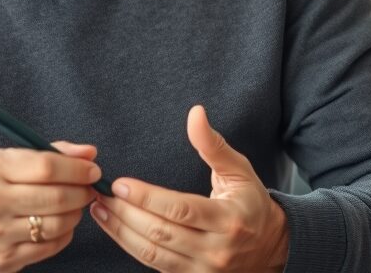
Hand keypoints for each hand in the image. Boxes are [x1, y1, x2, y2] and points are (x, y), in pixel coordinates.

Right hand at [0, 141, 100, 272]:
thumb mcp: (11, 158)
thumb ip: (52, 152)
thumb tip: (90, 154)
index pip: (47, 167)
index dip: (77, 169)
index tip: (93, 170)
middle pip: (55, 197)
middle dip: (82, 192)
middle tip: (89, 189)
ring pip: (56, 224)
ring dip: (75, 214)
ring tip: (75, 206)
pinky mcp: (2, 260)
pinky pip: (49, 247)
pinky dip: (64, 234)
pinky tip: (61, 224)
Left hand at [90, 105, 288, 271]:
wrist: (271, 247)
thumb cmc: (250, 203)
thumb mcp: (238, 169)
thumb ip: (212, 144)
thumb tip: (195, 113)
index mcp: (228, 220)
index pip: (180, 210)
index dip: (147, 198)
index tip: (121, 184)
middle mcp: (216, 250)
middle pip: (161, 233)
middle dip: (126, 213)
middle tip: (101, 194)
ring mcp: (204, 270)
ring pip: (153, 254)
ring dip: (121, 232)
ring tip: (99, 209)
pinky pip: (154, 266)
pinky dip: (131, 246)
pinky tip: (115, 228)